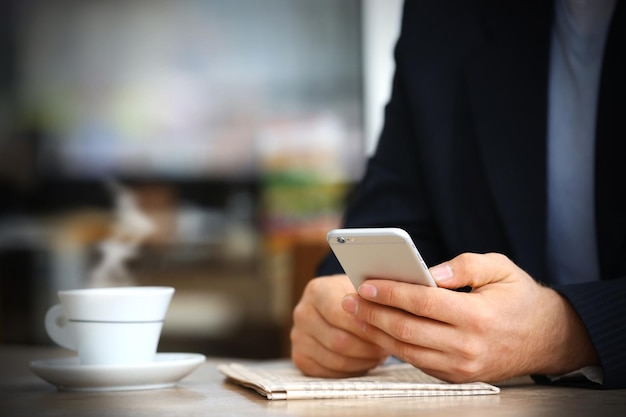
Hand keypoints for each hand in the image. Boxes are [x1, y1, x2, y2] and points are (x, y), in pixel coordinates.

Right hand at [290, 274, 388, 377]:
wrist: (341, 305)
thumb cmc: (358, 297)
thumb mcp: (365, 289)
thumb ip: (373, 298)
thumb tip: (388, 306)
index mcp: (316, 290)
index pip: (338, 312)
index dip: (365, 325)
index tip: (386, 330)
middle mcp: (302, 313)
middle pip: (339, 341)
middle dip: (368, 348)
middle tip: (387, 346)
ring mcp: (298, 337)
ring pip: (336, 360)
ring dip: (363, 360)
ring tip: (378, 353)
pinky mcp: (300, 358)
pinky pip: (329, 373)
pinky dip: (352, 370)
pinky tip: (364, 360)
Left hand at [341, 252, 599, 382]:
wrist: (546, 339)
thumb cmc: (519, 297)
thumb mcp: (500, 267)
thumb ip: (464, 265)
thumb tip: (429, 272)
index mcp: (478, 316)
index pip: (423, 303)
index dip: (391, 292)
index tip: (365, 283)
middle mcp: (468, 347)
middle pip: (407, 329)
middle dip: (373, 313)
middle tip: (349, 298)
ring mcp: (462, 367)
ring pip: (406, 351)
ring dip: (376, 332)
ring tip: (356, 313)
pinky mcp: (457, 377)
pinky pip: (417, 362)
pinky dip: (393, 347)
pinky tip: (378, 331)